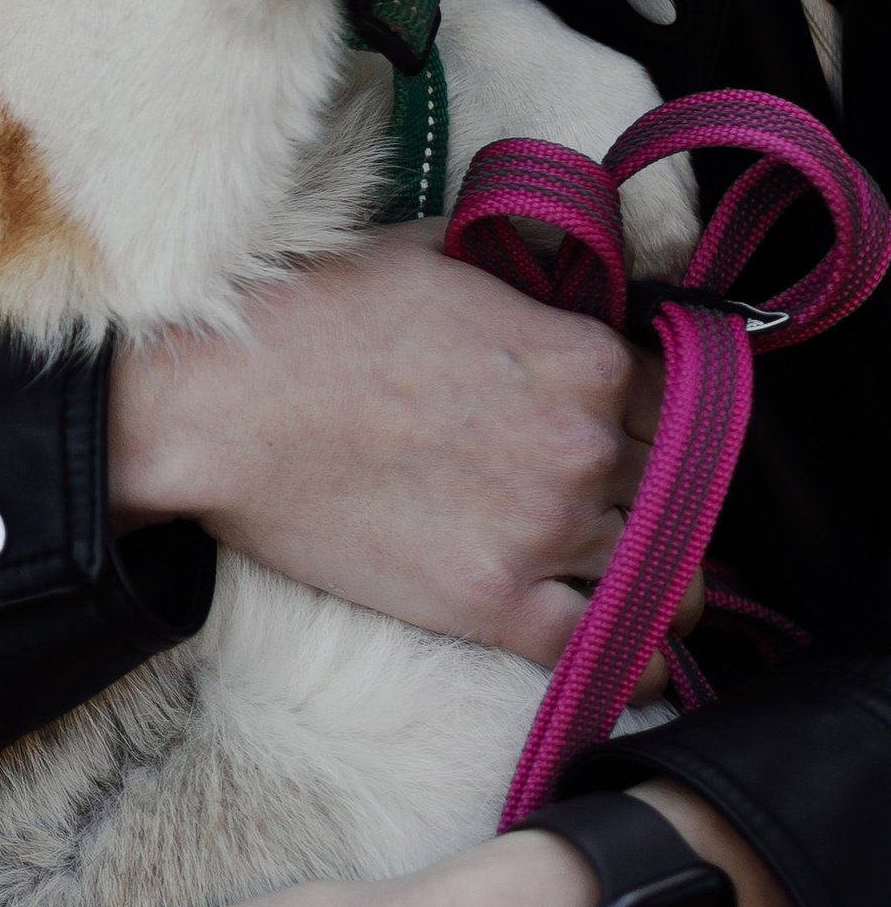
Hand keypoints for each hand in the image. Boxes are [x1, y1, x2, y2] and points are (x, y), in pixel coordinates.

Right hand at [110, 224, 662, 669]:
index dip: (667, 421)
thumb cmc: (313, 318)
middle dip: (663, 496)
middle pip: (681, 486)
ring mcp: (543, 528)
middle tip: (634, 506)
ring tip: (646, 584)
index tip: (645, 439)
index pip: (685, 402)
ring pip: (661, 570)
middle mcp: (585, 443)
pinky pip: (604, 645)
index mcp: (583, 357)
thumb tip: (558, 272)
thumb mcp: (437, 253)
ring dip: (657, 576)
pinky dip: (633, 654)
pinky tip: (638, 652)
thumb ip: (523, 271)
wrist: (221, 405)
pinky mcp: (491, 600)